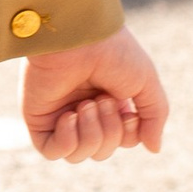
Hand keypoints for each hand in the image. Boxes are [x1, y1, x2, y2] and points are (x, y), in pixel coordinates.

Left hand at [21, 29, 167, 162]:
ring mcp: (60, 115)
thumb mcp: (145, 82)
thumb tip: (154, 149)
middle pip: (102, 151)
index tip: (128, 110)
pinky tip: (70, 116)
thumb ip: (154, 116)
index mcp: (110, 102)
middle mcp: (85, 111)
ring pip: (79, 155)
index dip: (128, 133)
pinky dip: (67, 141)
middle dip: (109, 132)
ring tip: (86, 105)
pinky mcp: (38, 118)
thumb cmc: (112, 53)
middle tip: (102, 100)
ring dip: (90, 135)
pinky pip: (52, 152)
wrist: (77, 36)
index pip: (123, 140)